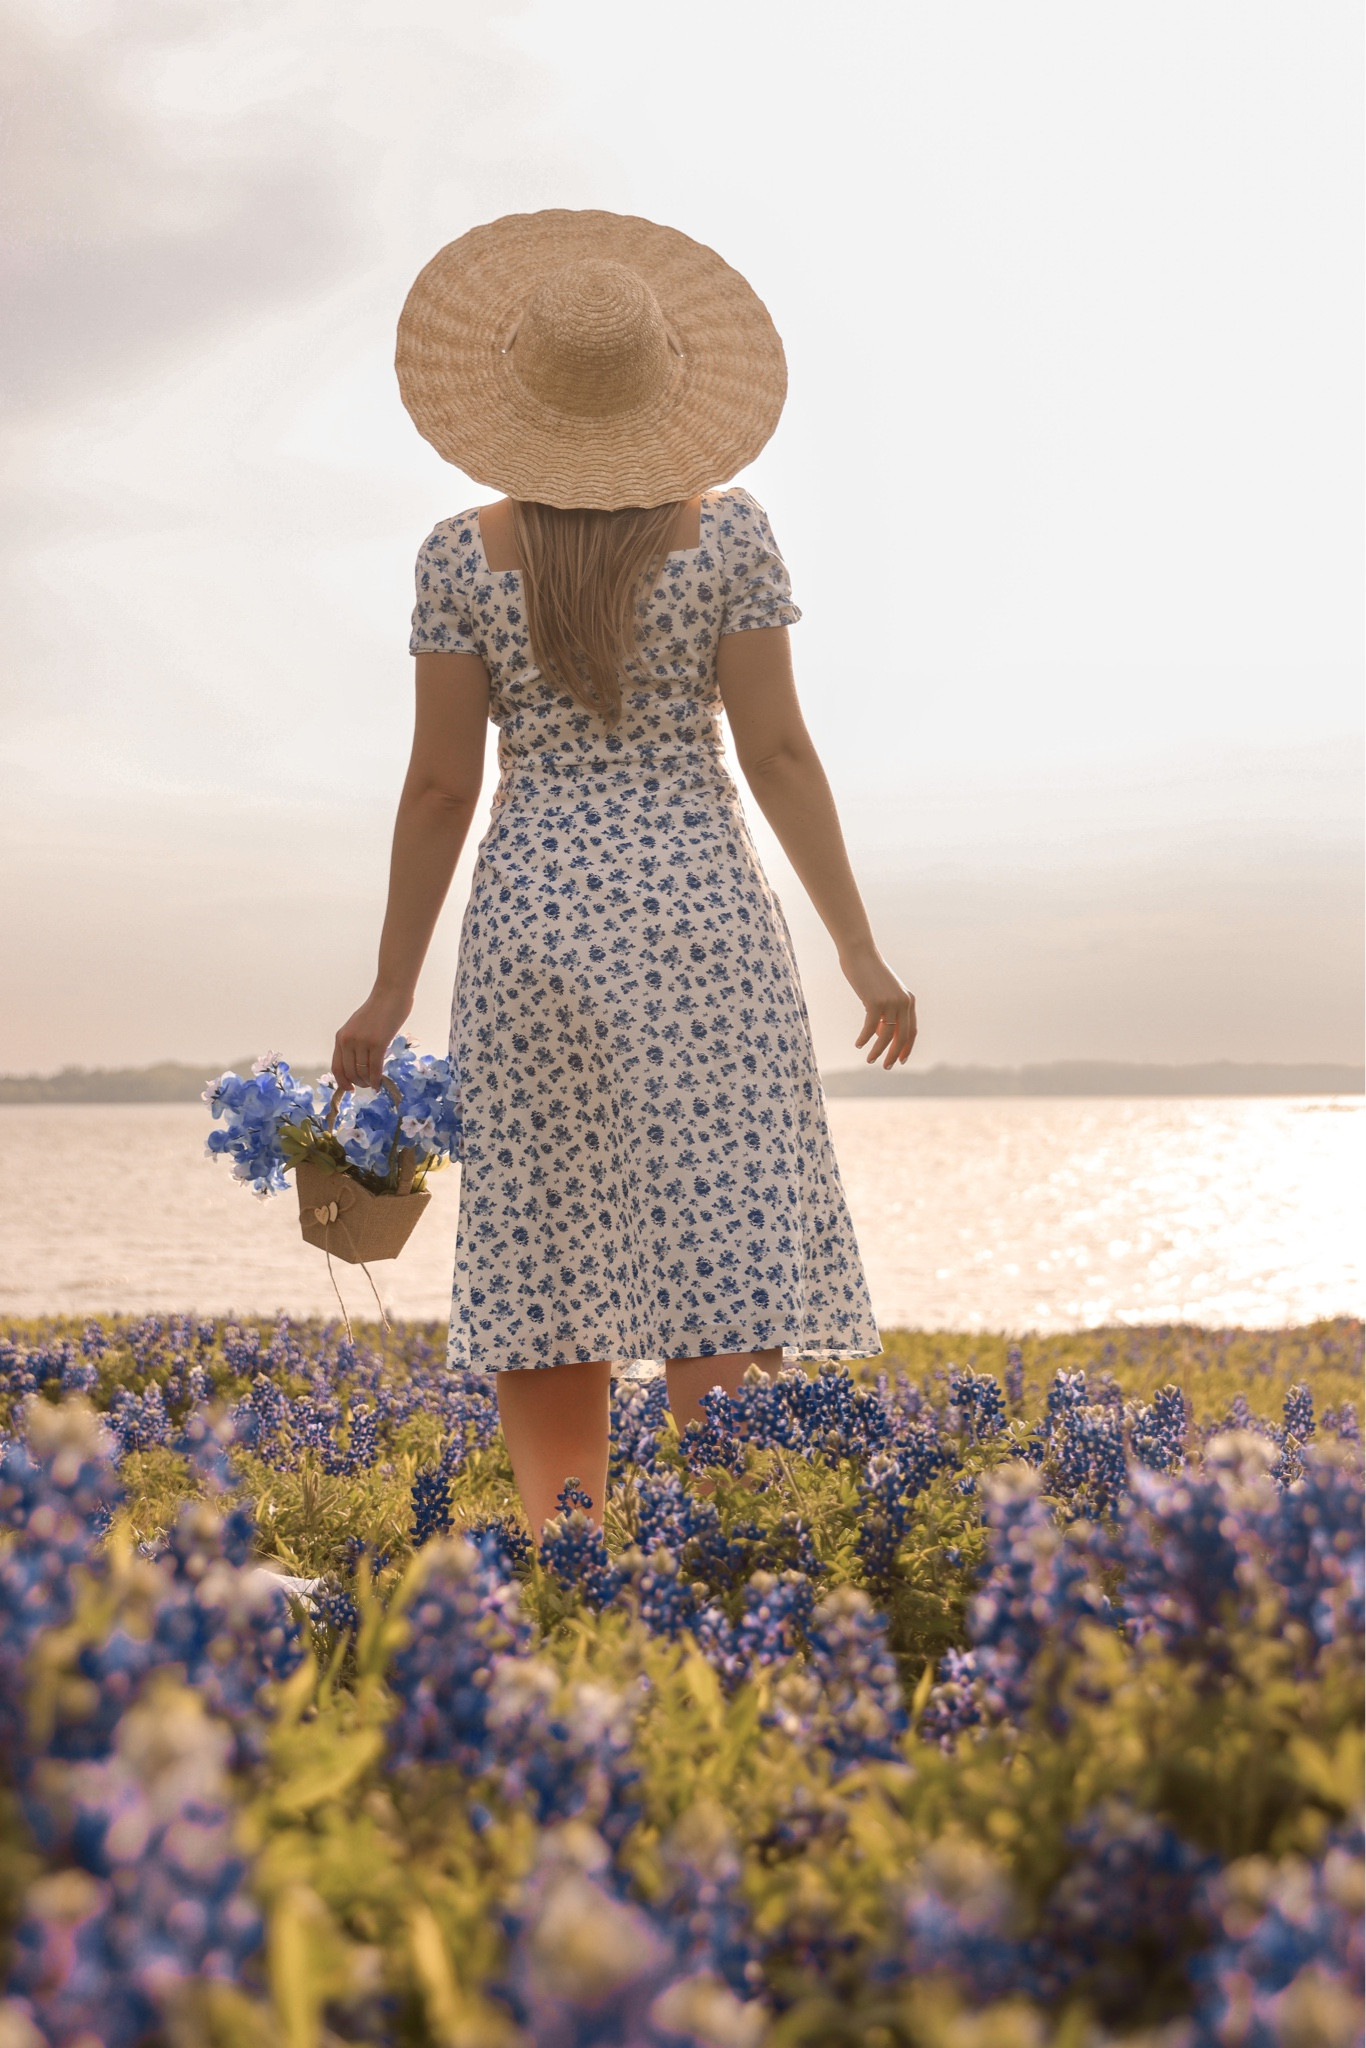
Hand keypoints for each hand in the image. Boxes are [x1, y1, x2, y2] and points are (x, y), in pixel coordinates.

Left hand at [331, 986, 411, 1091]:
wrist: (391, 995)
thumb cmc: (378, 1009)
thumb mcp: (358, 1027)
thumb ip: (354, 1043)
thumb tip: (358, 1065)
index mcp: (341, 1037)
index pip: (337, 1067)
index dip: (342, 1082)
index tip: (350, 1089)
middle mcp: (348, 1041)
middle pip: (349, 1072)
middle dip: (358, 1083)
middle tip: (367, 1085)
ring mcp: (362, 1042)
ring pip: (362, 1072)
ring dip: (368, 1082)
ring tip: (374, 1083)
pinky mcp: (377, 1044)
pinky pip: (375, 1069)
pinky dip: (377, 1080)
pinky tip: (380, 1084)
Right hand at [843, 946, 916, 1068]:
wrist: (860, 953)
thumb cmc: (869, 974)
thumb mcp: (882, 995)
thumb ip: (886, 1014)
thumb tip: (883, 1035)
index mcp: (909, 1001)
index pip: (912, 1031)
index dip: (906, 1048)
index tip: (899, 1061)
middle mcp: (904, 1002)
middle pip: (902, 1036)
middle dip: (894, 1055)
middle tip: (885, 1067)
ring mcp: (891, 1002)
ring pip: (887, 1035)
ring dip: (878, 1051)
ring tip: (869, 1060)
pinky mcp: (875, 1001)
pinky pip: (871, 1028)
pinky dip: (865, 1038)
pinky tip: (858, 1043)